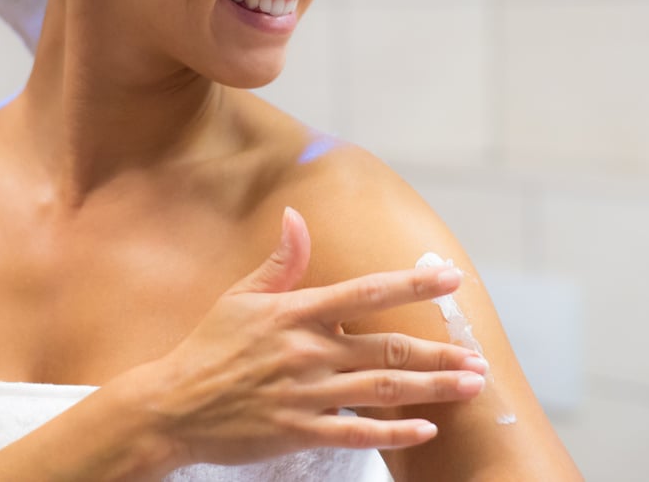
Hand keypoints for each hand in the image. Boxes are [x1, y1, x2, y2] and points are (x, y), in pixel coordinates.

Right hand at [144, 207, 487, 467]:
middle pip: (387, 346)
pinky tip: (425, 428)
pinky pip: (355, 432)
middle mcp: (308, 351)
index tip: (450, 279)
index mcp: (296, 313)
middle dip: (438, 352)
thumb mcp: (240, 296)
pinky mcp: (298, 432)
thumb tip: (296, 216)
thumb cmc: (208, 347)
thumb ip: (280, 262)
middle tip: (477, 356)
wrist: (171, 405)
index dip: (411, 284)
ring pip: (382, 388)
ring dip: (431, 388)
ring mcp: (305, 394)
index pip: (365, 292)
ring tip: (469, 387)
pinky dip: (393, 431)